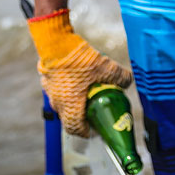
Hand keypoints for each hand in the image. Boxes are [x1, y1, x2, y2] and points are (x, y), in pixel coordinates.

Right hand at [28, 9, 132, 136]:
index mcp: (70, 106)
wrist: (54, 43)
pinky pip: (58, 92)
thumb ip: (121, 78)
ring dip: (75, 103)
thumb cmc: (79, 60)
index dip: (87, 132)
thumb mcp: (106, 68)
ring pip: (63, 105)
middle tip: (96, 111)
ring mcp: (50, 92)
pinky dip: (68, 91)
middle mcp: (58, 103)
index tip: (97, 129)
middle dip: (84, 118)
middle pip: (70, 118)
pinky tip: (79, 80)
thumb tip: (128, 83)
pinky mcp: (46, 81)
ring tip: (89, 93)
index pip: (76, 129)